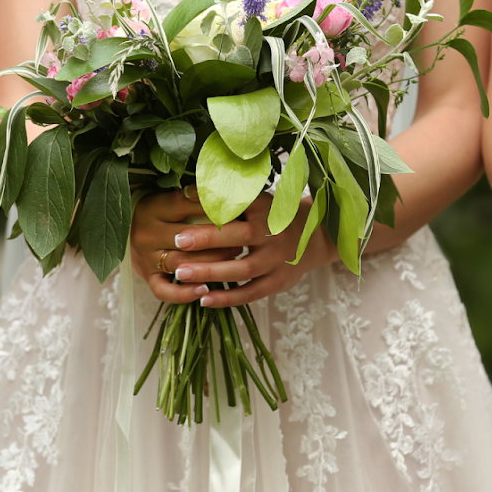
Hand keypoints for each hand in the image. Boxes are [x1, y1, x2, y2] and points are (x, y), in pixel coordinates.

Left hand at [130, 187, 335, 307]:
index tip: (183, 201)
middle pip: (239, 237)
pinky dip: (227, 298)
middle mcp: (273, 234)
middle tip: (177, 241)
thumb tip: (185, 191)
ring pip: (242, 269)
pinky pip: (250, 293)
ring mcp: (276, 260)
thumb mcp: (259, 200)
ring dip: (211, 272)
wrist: (314, 238)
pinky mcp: (277, 282)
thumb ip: (229, 198)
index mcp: (266, 209)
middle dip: (207, 239)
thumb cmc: (275, 216)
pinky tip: (203, 299)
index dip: (213, 203)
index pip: (238, 204)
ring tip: (180, 274)